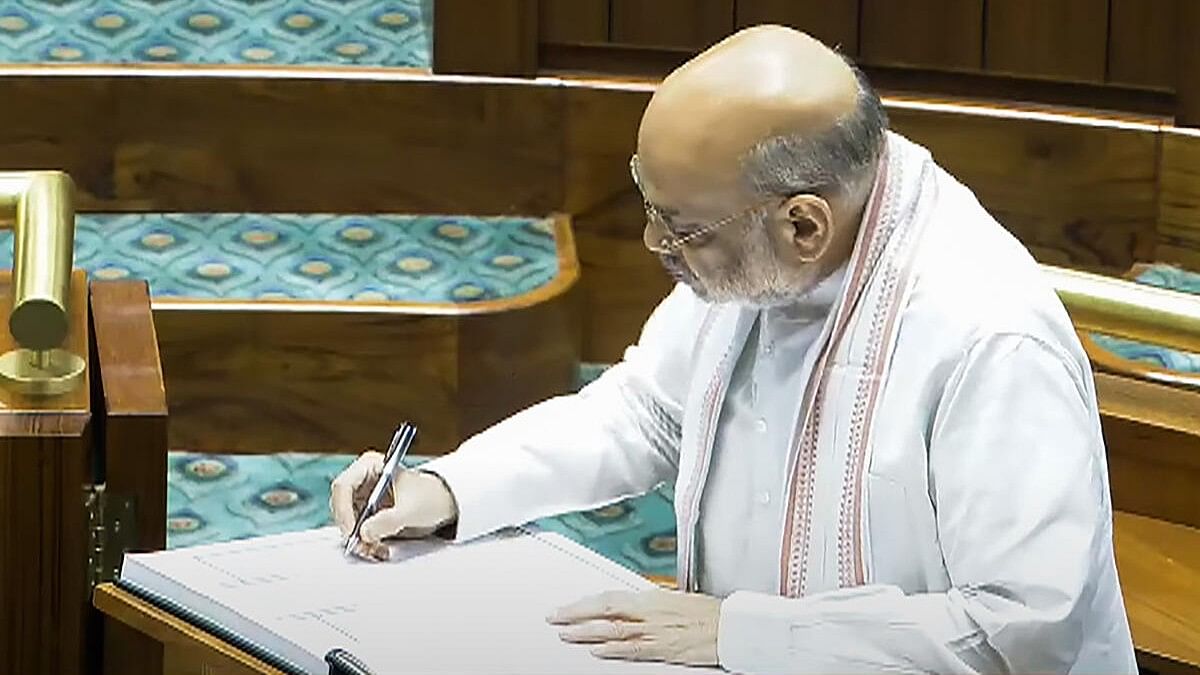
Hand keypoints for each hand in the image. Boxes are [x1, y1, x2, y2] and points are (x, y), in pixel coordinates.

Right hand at [329, 451, 457, 560]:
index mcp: (371, 465)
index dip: (343, 511)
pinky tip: (380, 548)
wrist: (444, 504)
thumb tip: (365, 532)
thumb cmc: (431, 496)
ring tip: (378, 550)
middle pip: (341, 507)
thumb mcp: (411, 510)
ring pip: (347, 522)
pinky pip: (356, 531)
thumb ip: (388, 521)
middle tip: (365, 547)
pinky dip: (365, 543)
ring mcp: (363, 497)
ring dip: (359, 540)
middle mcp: (363, 479)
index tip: (353, 531)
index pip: (343, 486)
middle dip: (351, 530)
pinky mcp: (367, 514)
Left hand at [547, 589, 720, 666]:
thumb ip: (651, 605)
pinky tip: (596, 651)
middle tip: (555, 618)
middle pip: (604, 611)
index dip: (584, 603)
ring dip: (586, 633)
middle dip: (576, 615)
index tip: (567, 607)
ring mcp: (654, 632)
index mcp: (651, 598)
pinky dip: (612, 650)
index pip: (609, 598)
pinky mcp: (663, 649)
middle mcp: (649, 613)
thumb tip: (633, 607)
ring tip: (566, 635)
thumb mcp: (675, 601)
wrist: (730, 627)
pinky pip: (632, 650)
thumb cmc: (708, 614)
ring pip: (612, 630)